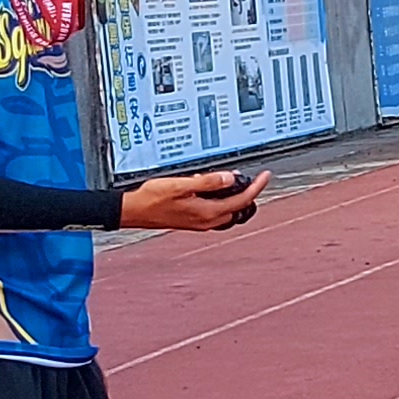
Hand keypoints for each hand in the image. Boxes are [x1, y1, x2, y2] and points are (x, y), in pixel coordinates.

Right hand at [119, 169, 265, 230]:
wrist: (133, 211)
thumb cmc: (152, 199)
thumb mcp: (180, 184)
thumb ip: (207, 181)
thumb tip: (229, 178)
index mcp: (207, 212)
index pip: (242, 200)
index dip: (257, 187)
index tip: (265, 176)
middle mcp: (207, 221)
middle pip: (238, 207)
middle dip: (247, 192)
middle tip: (252, 177)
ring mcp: (200, 222)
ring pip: (227, 210)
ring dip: (233, 196)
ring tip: (230, 178)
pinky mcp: (192, 220)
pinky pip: (214, 210)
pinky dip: (219, 198)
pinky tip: (208, 186)